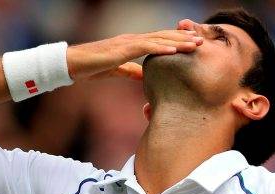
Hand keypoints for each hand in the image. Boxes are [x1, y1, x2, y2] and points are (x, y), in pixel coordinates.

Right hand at [66, 29, 202, 80]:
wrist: (72, 64)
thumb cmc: (90, 67)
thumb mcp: (116, 70)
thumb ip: (130, 70)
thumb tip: (144, 76)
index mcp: (132, 44)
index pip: (159, 41)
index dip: (177, 42)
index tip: (193, 45)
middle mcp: (132, 40)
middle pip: (163, 37)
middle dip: (183, 38)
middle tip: (202, 41)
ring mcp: (127, 42)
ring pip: (158, 40)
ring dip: (178, 41)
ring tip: (195, 44)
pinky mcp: (122, 49)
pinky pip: (145, 47)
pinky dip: (161, 48)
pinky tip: (175, 50)